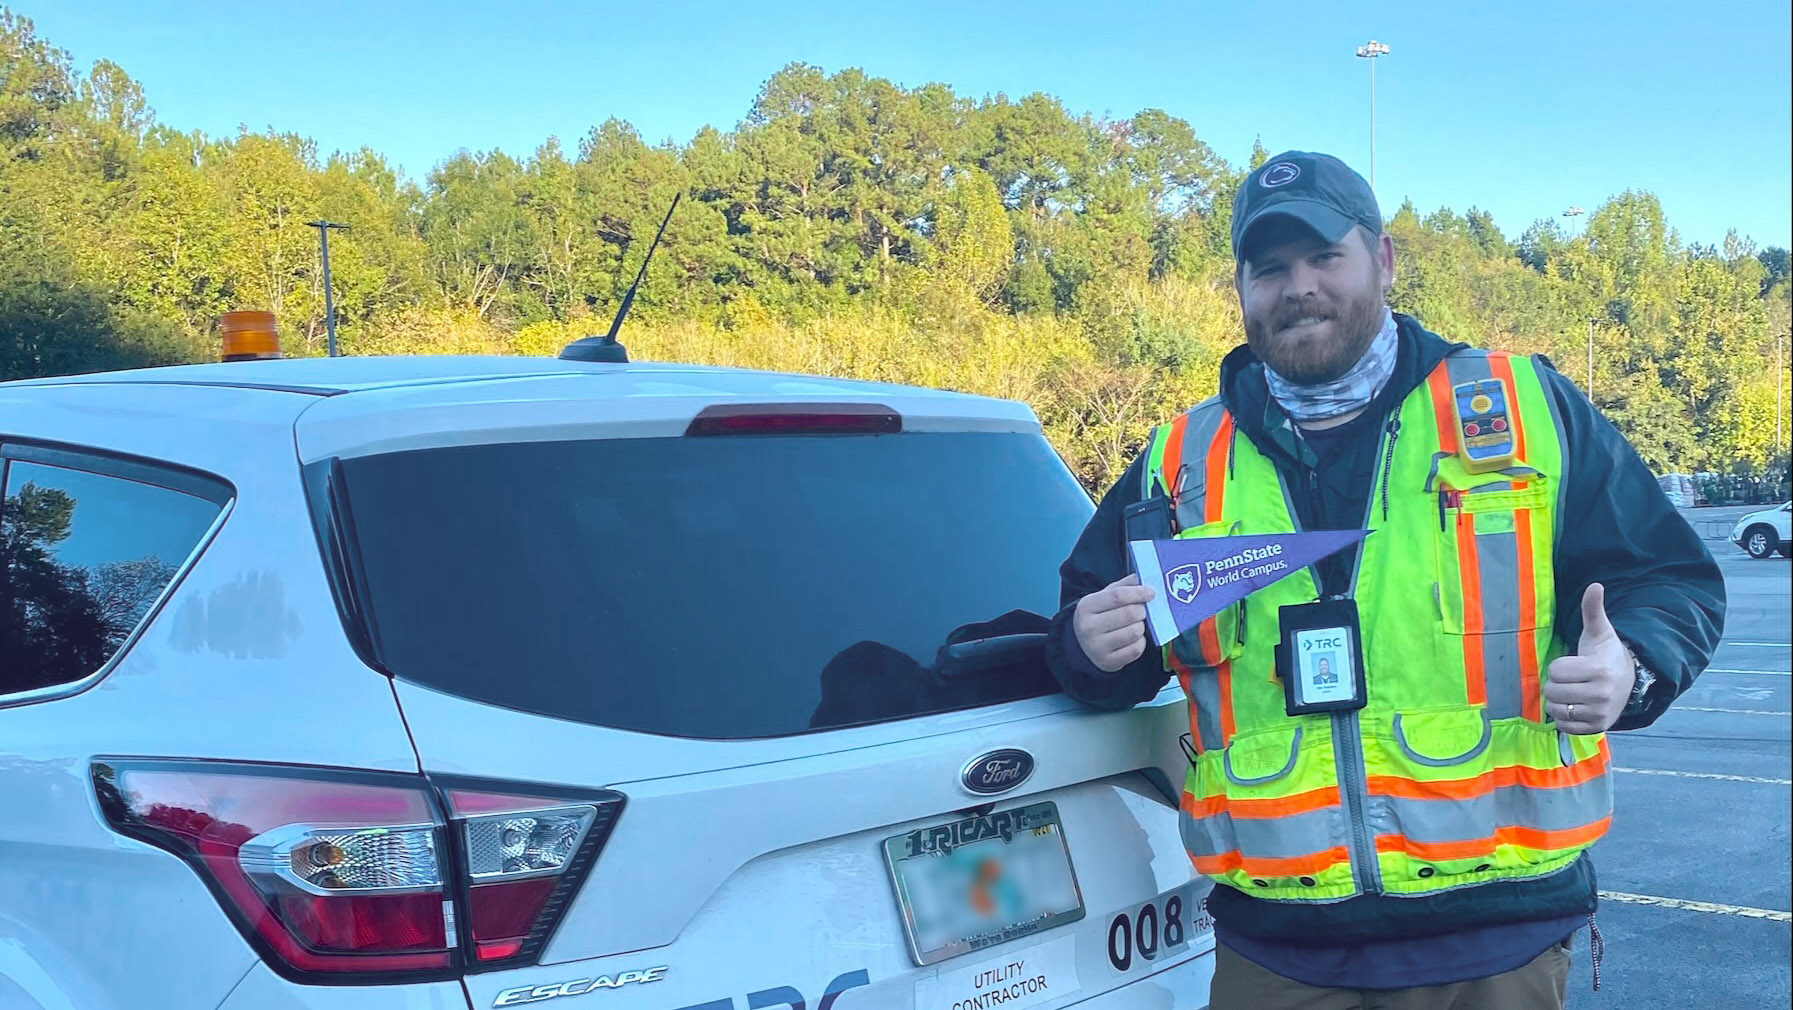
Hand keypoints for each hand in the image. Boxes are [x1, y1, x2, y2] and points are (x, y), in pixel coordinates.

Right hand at [1073, 574, 1156, 672]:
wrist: (1082, 647)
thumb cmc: (1097, 617)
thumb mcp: (1102, 598)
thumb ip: (1121, 587)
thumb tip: (1139, 578)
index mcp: (1086, 607)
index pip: (1117, 596)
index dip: (1138, 593)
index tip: (1151, 593)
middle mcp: (1089, 627)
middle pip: (1129, 614)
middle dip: (1142, 611)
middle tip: (1142, 611)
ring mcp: (1097, 647)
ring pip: (1135, 632)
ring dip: (1141, 626)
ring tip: (1136, 624)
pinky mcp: (1108, 662)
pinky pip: (1136, 649)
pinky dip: (1140, 642)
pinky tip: (1134, 638)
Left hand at [1544, 583, 1634, 734]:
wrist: (1628, 681)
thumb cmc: (1605, 654)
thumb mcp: (1599, 632)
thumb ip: (1592, 610)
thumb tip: (1595, 585)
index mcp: (1599, 670)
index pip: (1555, 671)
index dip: (1560, 666)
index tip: (1575, 664)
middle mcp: (1601, 695)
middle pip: (1552, 691)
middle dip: (1557, 684)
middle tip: (1573, 680)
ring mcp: (1599, 714)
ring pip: (1555, 709)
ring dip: (1558, 701)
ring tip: (1574, 692)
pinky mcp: (1596, 728)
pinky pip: (1563, 726)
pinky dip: (1564, 718)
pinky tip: (1577, 706)